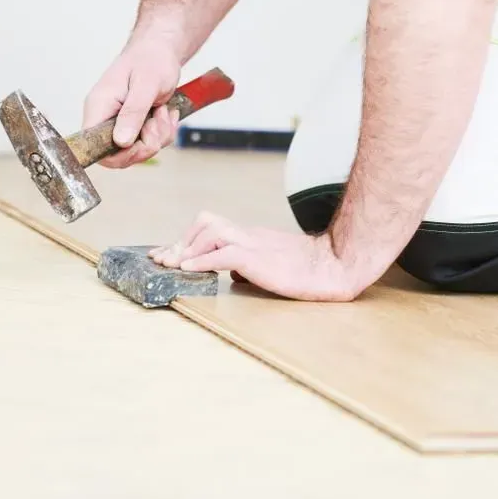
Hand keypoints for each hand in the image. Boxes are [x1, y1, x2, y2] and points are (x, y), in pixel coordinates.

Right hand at [82, 45, 181, 167]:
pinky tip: (165, 112)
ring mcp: (120, 124)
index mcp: (99, 107)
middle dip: (146, 144)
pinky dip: (164, 132)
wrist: (161, 50)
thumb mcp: (145, 85)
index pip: (95, 147)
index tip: (141, 140)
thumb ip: (132, 113)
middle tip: (155, 121)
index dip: (120, 154)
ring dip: (159, 135)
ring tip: (161, 110)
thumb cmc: (150, 60)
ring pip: (139, 151)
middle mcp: (105, 119)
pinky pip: (150, 143)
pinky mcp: (134, 126)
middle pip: (119, 156)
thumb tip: (120, 142)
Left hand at [149, 211, 368, 301]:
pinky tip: (188, 269)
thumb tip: (233, 276)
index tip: (167, 254)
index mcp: (250, 236)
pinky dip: (202, 260)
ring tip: (174, 265)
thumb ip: (250, 267)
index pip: (211, 228)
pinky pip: (224, 253)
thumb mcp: (271, 267)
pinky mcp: (259, 257)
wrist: (334, 266)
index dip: (185, 240)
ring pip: (211, 231)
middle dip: (180, 240)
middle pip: (206, 222)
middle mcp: (248, 234)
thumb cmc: (307, 270)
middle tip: (163, 259)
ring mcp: (254, 244)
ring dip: (188, 248)